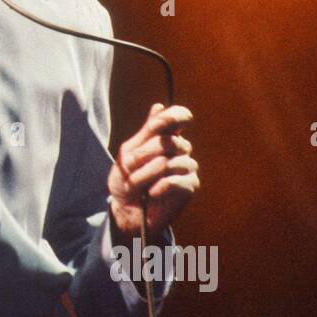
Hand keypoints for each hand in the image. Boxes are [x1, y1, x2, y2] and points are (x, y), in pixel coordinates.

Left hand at [108, 103, 199, 238]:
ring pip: (170, 162)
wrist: (126, 209)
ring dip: (146, 174)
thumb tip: (159, 106)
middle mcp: (180, 149)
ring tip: (136, 184)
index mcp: (165, 136)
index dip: (173, 116)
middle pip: (169, 141)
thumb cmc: (126, 179)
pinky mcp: (190, 186)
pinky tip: (151, 193)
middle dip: (144, 155)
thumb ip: (146, 133)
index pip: (180, 116)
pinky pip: (176, 180)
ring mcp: (187, 166)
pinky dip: (159, 187)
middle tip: (129, 167)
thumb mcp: (129, 154)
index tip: (156, 125)